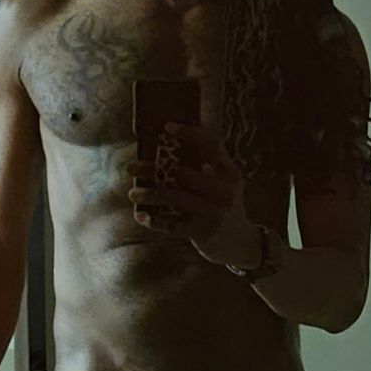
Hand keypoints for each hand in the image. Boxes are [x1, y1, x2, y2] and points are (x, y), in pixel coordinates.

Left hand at [126, 123, 257, 265]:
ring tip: (132, 194)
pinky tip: (140, 216)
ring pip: (174, 197)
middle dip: (152, 169)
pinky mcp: (203, 232)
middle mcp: (224, 190)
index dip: (191, 133)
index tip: (167, 127)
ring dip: (149, 194)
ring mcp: (214, 212)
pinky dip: (154, 220)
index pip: (213, 145)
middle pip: (182, 171)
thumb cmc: (222, 204)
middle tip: (130, 168)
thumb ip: (206, 165)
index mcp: (229, 172)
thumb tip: (169, 144)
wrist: (240, 242)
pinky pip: (172, 225)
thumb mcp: (223, 182)